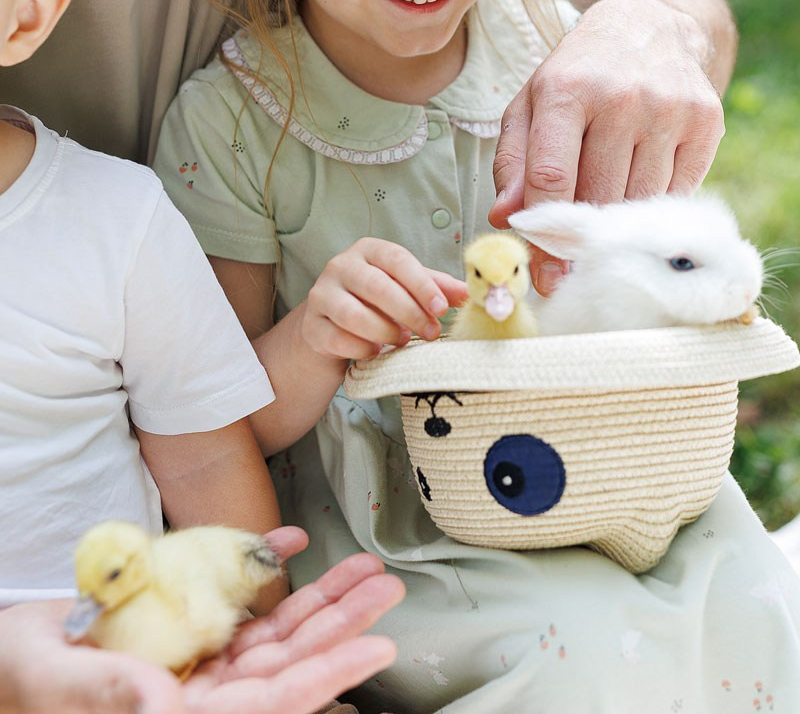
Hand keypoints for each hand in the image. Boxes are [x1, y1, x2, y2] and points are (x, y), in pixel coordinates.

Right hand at [0, 527, 402, 713]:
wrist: (7, 654)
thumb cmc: (22, 676)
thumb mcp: (59, 683)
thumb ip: (112, 694)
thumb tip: (165, 706)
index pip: (269, 702)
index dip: (326, 676)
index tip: (375, 649)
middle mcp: (201, 692)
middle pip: (287, 662)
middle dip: (340, 627)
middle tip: (386, 590)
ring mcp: (198, 662)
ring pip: (275, 634)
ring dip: (322, 601)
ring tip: (365, 572)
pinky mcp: (189, 631)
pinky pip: (240, 604)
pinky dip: (265, 570)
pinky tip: (291, 544)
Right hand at [301, 238, 467, 359]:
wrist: (332, 324)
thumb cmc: (376, 300)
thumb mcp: (406, 287)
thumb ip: (435, 287)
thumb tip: (470, 293)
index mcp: (368, 250)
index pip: (396, 259)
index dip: (421, 283)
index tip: (442, 307)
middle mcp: (340, 265)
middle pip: (376, 286)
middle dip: (408, 312)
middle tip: (430, 332)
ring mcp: (321, 294)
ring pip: (352, 314)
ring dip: (384, 331)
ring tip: (402, 341)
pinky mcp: (311, 325)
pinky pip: (337, 338)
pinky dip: (361, 348)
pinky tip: (375, 352)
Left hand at [490, 0, 725, 291]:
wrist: (652, 26)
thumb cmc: (580, 72)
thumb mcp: (533, 104)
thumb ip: (514, 162)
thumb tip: (503, 218)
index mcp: (565, 89)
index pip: (552, 176)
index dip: (546, 233)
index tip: (546, 276)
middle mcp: (620, 97)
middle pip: (598, 198)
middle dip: (585, 238)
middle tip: (576, 260)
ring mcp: (668, 108)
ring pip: (641, 203)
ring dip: (621, 222)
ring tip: (608, 215)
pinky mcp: (706, 120)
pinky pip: (678, 192)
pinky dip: (656, 204)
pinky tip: (640, 185)